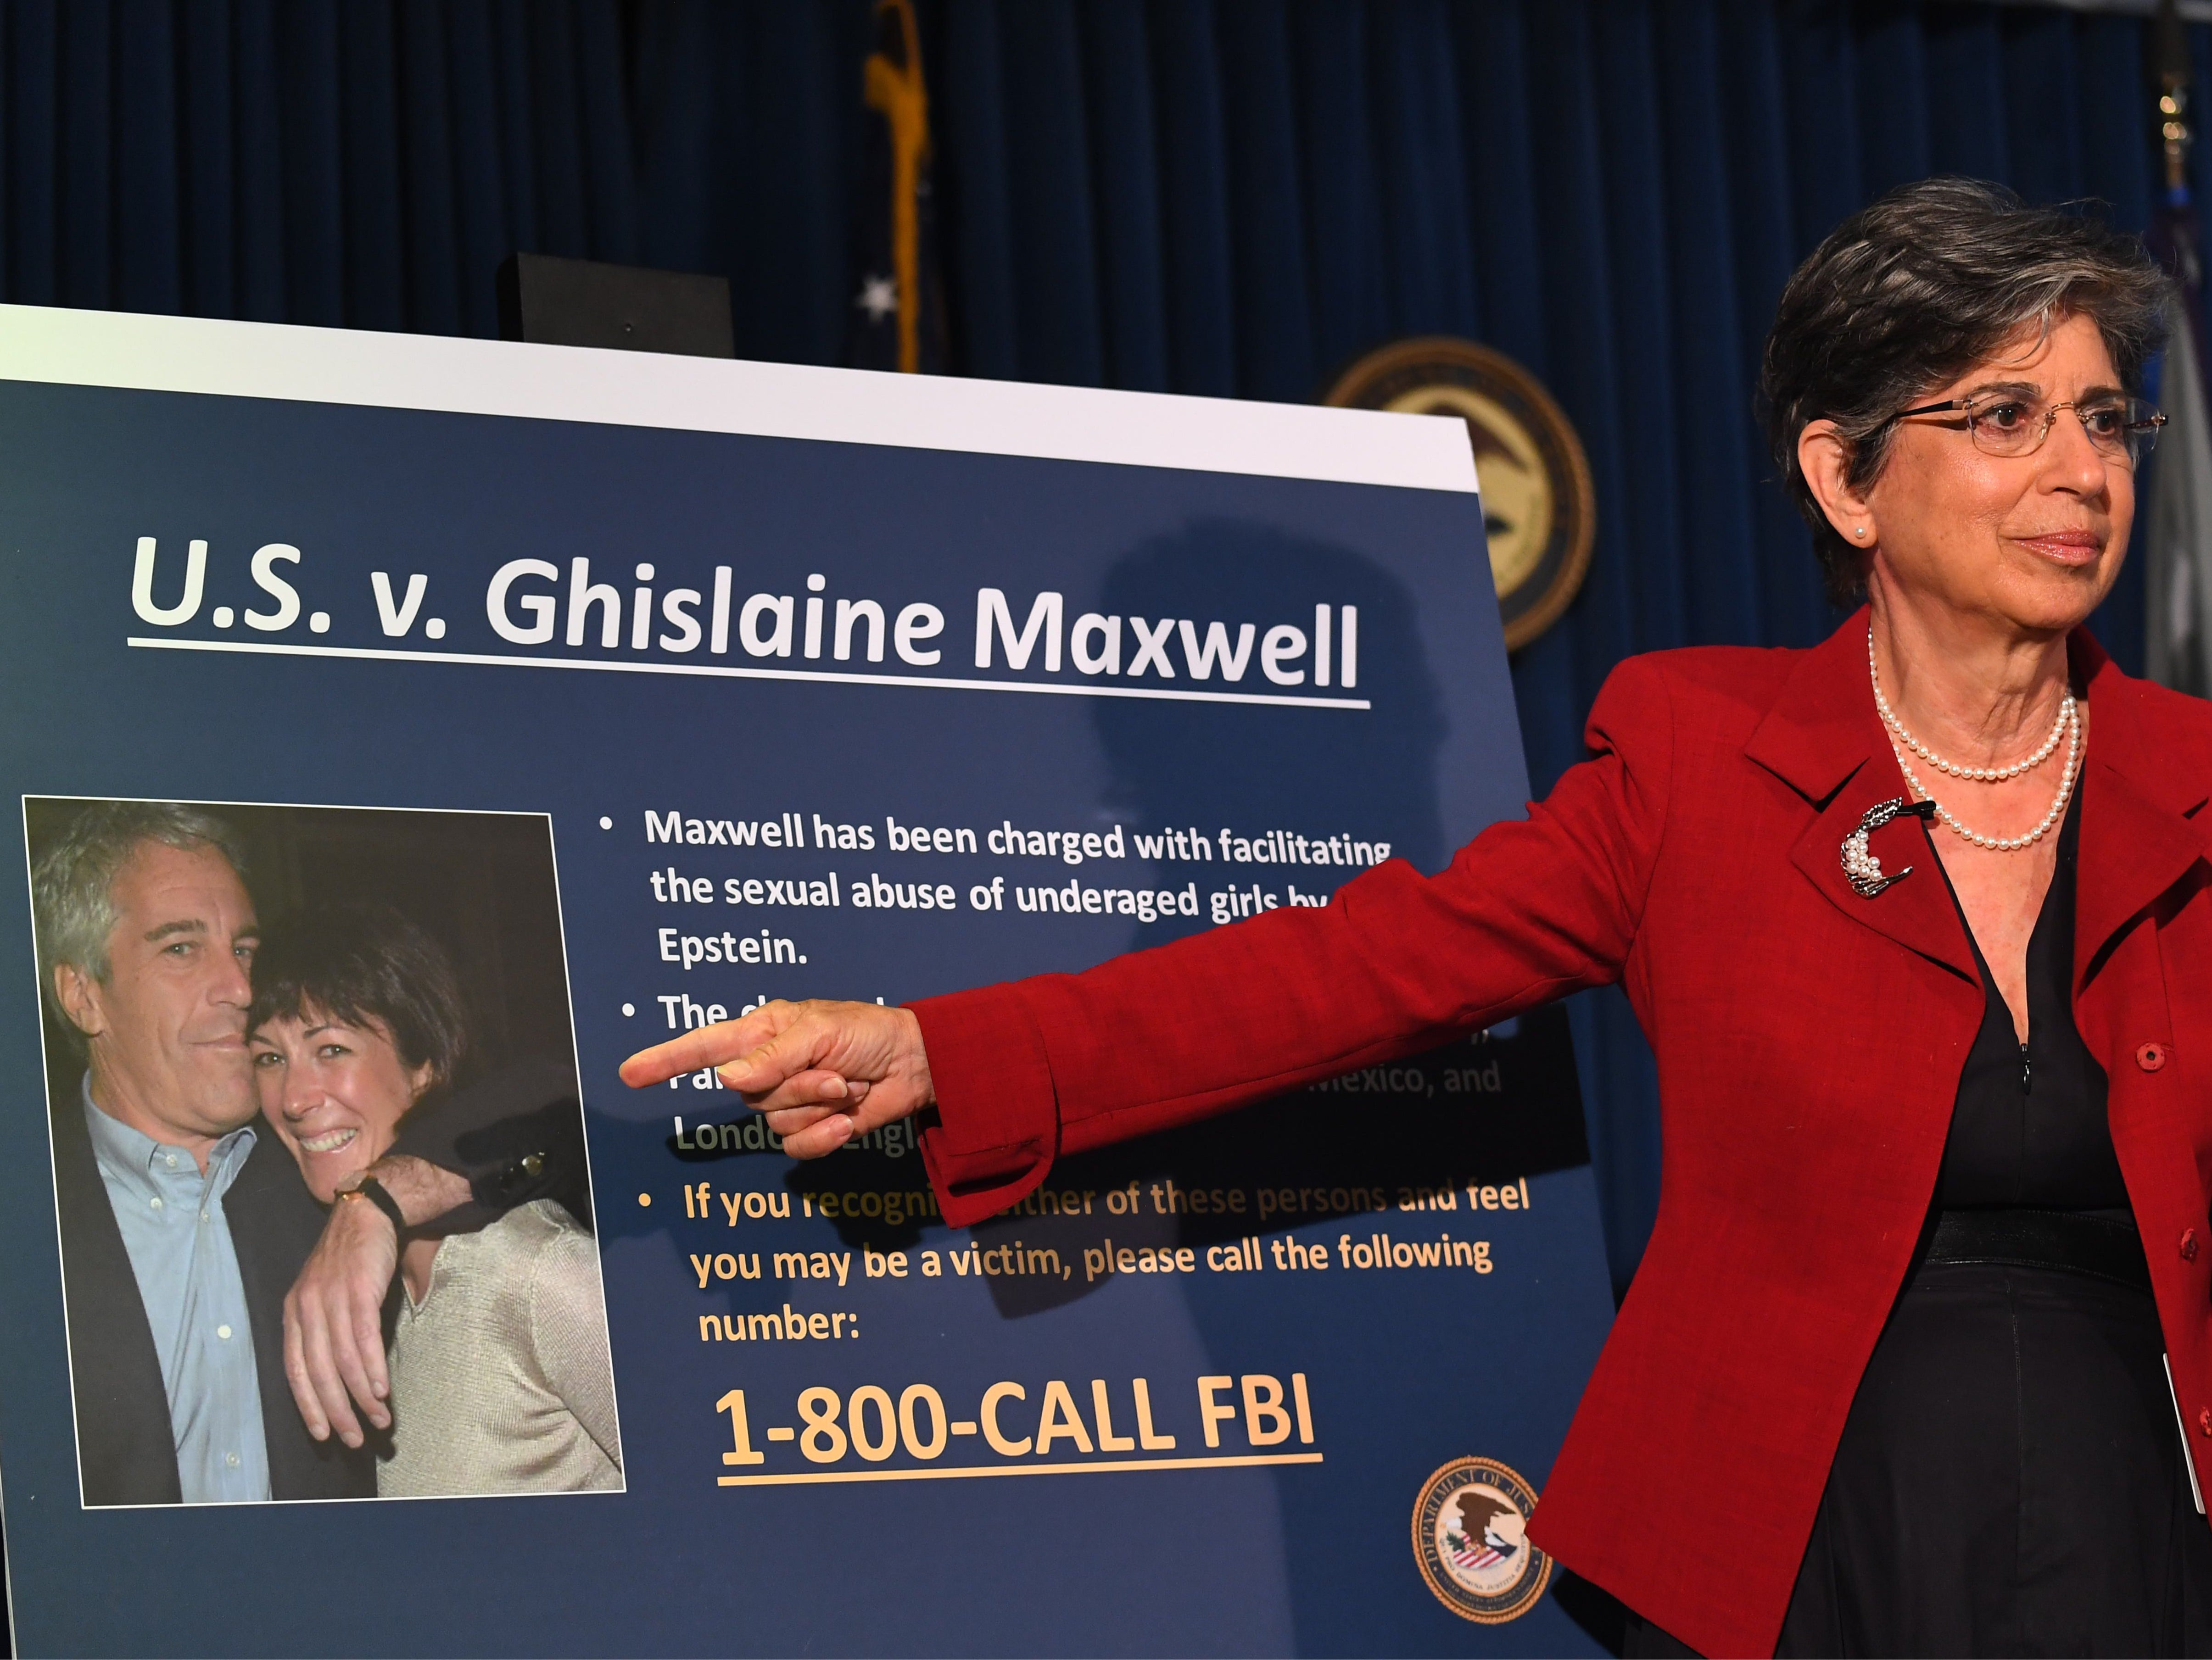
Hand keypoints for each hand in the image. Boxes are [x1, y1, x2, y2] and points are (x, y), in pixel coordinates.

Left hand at [283, 1184, 396, 1446]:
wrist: (366, 1211)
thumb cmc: (349, 1257)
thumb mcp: (323, 1292)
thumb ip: (325, 1328)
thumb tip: (340, 1372)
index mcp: (293, 1312)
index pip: (295, 1370)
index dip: (308, 1405)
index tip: (323, 1433)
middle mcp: (306, 1308)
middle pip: (319, 1372)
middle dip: (336, 1410)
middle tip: (353, 1438)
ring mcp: (331, 1299)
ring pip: (342, 1360)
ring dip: (361, 1396)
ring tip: (379, 1419)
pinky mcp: (358, 1290)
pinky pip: (363, 1337)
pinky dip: (371, 1367)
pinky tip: (381, 1389)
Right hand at [619, 999, 933, 1157]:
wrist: (915, 1063)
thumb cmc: (868, 1032)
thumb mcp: (819, 1030)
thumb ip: (772, 1056)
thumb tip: (727, 1080)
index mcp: (761, 1033)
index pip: (702, 1048)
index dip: (665, 1061)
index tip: (629, 1073)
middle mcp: (766, 1069)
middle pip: (750, 1094)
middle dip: (798, 1084)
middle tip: (836, 1069)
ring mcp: (788, 1101)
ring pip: (774, 1121)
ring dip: (816, 1105)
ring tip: (847, 1086)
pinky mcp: (811, 1129)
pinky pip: (796, 1146)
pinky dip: (823, 1135)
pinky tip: (846, 1119)